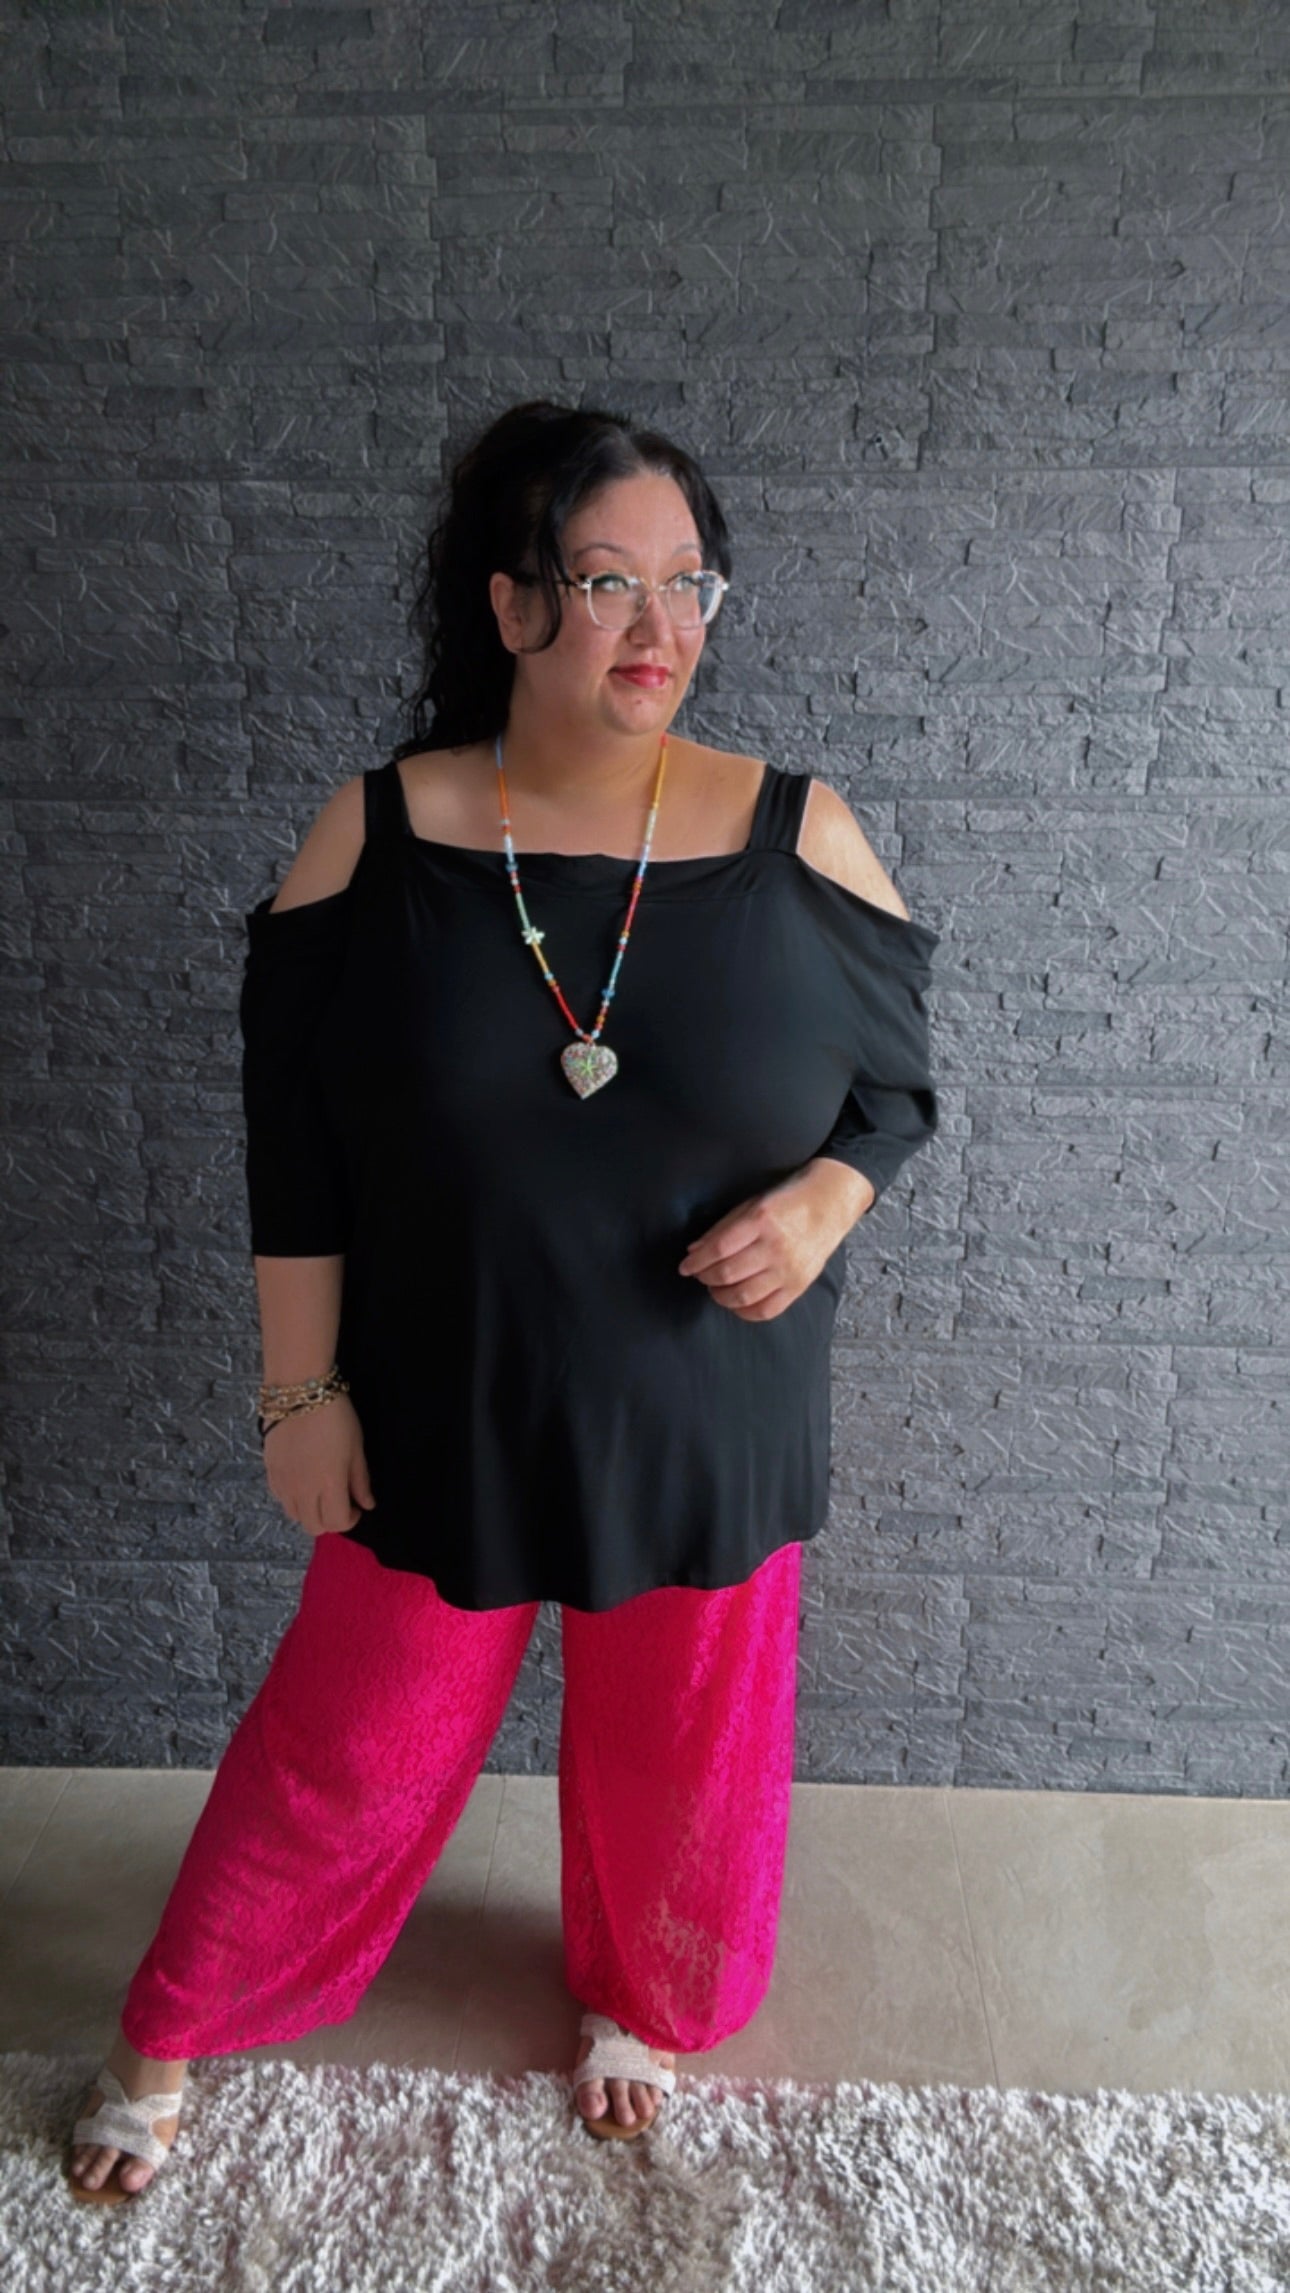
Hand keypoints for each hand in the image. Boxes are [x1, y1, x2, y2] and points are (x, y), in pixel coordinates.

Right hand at [262, 1393, 376, 1537]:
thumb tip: (367, 1504)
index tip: (357, 1507)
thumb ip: (361, 1481)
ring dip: (310, 1511)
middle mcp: (302, 1490)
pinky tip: (302, 1482)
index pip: (337, 1523)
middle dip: (330, 1520)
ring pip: (294, 1515)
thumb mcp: (357, 1448)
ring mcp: (283, 1482)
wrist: (299, 1391)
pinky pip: (280, 1498)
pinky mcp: (269, 1470)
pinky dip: (293, 1499)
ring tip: (320, 1493)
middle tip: (340, 1502)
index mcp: (329, 1485)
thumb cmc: (336, 1416)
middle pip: (314, 1526)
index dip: (351, 1520)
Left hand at [676, 1159, 876, 1320]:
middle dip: (705, 1277)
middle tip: (700, 1274)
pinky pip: (766, 1310)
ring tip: (716, 1288)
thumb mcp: (751, 1205)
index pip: (719, 1249)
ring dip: (720, 1296)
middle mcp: (775, 1247)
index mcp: (761, 1221)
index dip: (696, 1262)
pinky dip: (744, 1311)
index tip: (685, 1267)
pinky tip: (736, 1302)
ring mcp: (789, 1270)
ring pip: (744, 1296)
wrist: (829, 1205)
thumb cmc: (786, 1202)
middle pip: (728, 1274)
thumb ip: (722, 1229)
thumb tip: (693, 1252)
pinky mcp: (799, 1286)